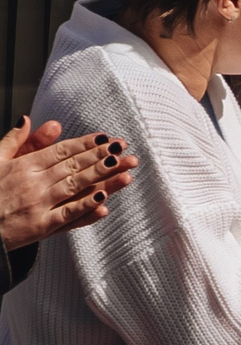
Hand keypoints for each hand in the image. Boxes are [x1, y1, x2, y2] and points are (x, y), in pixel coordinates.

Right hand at [0, 119, 137, 250]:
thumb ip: (14, 140)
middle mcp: (33, 182)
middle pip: (73, 166)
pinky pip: (67, 215)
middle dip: (101, 156)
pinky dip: (85, 207)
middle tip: (123, 148)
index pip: (60, 151)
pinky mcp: (40, 226)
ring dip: (101, 176)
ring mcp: (38, 204)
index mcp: (23, 166)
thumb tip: (26, 118)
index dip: (85, 144)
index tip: (106, 138)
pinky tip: (103, 200)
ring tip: (122, 166)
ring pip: (75, 186)